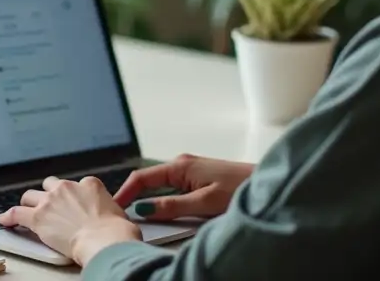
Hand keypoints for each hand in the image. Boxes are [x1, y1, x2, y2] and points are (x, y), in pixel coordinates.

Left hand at [0, 175, 141, 265]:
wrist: (104, 240)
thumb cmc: (115, 231)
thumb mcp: (118, 211)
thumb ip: (108, 207)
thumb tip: (108, 214)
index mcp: (90, 184)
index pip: (77, 185)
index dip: (73, 197)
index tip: (74, 205)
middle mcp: (68, 187)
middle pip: (50, 185)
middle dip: (49, 194)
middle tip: (49, 206)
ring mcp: (50, 201)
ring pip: (31, 196)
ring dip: (29, 204)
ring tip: (26, 212)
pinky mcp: (37, 217)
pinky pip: (17, 213)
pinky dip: (9, 217)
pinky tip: (5, 220)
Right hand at [113, 154, 254, 220]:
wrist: (265, 185)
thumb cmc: (239, 189)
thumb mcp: (203, 202)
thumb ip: (172, 206)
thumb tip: (143, 209)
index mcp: (180, 166)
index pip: (142, 177)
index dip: (125, 192)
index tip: (114, 207)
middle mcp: (182, 164)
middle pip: (148, 180)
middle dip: (132, 195)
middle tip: (120, 213)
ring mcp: (190, 171)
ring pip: (159, 185)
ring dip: (147, 198)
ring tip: (135, 215)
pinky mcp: (198, 179)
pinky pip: (171, 188)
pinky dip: (161, 199)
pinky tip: (159, 212)